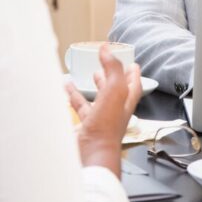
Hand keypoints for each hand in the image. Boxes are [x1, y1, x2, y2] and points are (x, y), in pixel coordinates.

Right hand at [65, 44, 141, 177]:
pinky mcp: (85, 125)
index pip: (133, 84)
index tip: (133, 64)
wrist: (92, 152)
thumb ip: (112, 67)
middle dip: (113, 78)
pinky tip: (67, 89)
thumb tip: (107, 49)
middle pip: (116, 90)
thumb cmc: (107, 125)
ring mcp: (100, 119)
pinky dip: (74, 96)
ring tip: (89, 75)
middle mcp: (115, 110)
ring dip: (94, 86)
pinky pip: (79, 106)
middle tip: (109, 67)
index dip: (133, 73)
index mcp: (126, 101)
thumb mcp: (114, 90)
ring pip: (98, 98)